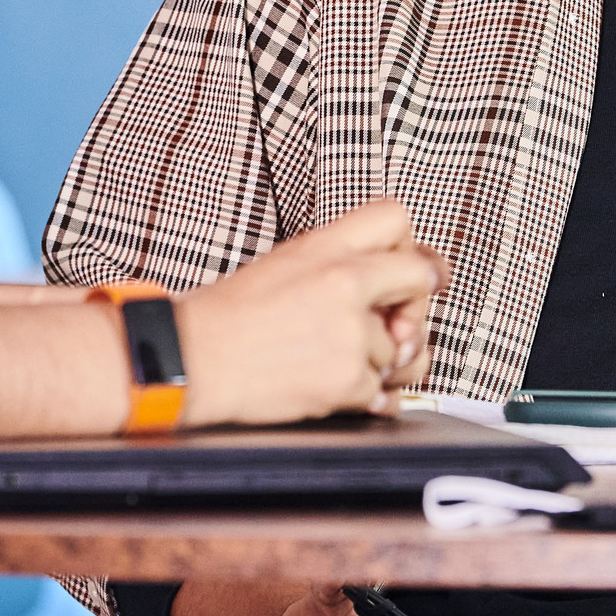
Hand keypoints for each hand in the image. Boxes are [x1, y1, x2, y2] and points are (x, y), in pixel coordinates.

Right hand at [177, 199, 443, 427]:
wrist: (194, 360)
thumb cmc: (229, 317)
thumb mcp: (285, 263)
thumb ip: (339, 262)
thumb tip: (395, 282)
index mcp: (324, 247)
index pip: (396, 218)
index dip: (406, 246)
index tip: (406, 274)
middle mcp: (343, 282)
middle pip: (421, 279)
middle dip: (411, 308)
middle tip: (392, 326)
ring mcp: (349, 332)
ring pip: (400, 348)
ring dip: (377, 362)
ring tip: (335, 361)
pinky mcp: (346, 378)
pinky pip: (383, 392)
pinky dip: (363, 397)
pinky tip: (332, 387)